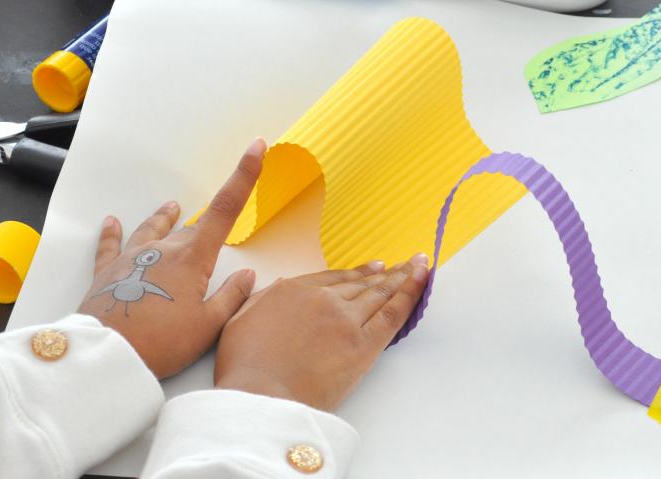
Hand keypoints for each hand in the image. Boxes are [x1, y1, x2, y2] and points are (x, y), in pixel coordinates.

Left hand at [78, 139, 265, 378]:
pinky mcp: (107, 273)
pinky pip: (111, 246)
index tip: (256, 148)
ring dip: (164, 219)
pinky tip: (111, 221)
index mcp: (193, 258)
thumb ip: (231, 297)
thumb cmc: (163, 341)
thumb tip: (247, 274)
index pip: (225, 209)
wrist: (108, 353)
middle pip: (191, 229)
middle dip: (205, 228)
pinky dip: (112, 233)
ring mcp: (133, 258)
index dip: (243, 176)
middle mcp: (164, 249)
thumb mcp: (208, 326)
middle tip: (216, 236)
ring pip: (153, 230)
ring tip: (171, 207)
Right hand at [214, 254, 429, 409]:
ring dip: (401, 277)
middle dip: (383, 273)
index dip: (355, 273)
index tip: (372, 268)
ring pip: (379, 293)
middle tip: (403, 263)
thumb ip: (258, 299)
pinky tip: (422, 277)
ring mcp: (345, 319)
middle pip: (359, 284)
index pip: (331, 278)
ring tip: (418, 265)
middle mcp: (322, 299)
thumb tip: (276, 288)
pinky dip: (411, 291)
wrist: (260, 396)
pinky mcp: (363, 343)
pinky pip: (394, 312)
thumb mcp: (238, 320)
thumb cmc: (243, 368)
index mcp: (292, 291)